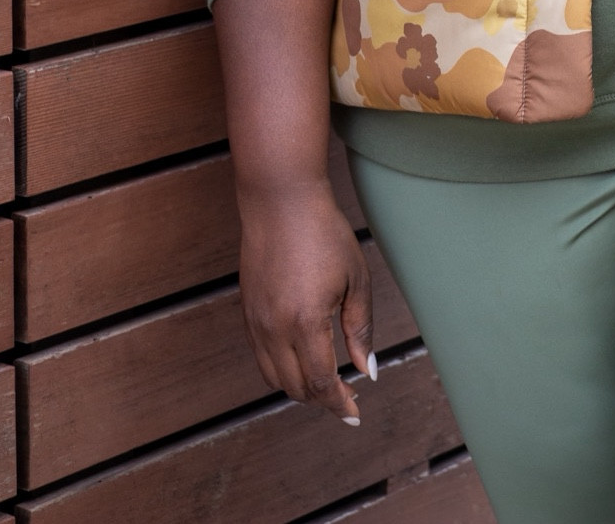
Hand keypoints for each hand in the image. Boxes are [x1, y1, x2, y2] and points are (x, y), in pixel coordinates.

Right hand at [237, 179, 374, 420]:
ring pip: (274, 377)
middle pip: (296, 388)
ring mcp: (256, 322)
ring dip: (300, 387)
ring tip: (326, 381)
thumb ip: (360, 329)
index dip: (339, 404)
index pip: (321, 383)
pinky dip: (282, 369)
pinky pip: (262, 357)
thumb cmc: (324, 234)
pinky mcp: (247, 312)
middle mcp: (274, 329)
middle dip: (322, 399)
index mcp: (305, 323)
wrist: (281, 201)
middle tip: (347, 395)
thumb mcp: (355, 279)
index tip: (355, 413)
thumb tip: (367, 370)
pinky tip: (302, 358)